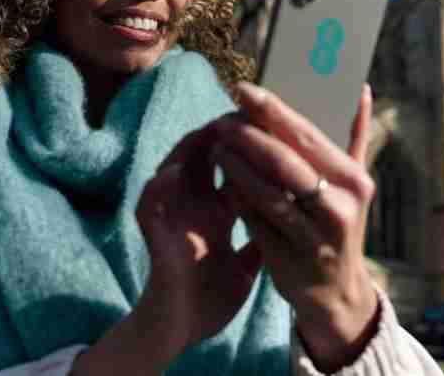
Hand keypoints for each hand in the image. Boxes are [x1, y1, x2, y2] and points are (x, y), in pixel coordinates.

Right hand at [134, 125, 261, 354]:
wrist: (182, 331)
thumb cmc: (212, 296)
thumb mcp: (249, 262)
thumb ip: (265, 235)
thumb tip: (295, 215)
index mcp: (216, 210)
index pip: (233, 166)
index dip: (249, 145)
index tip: (271, 126)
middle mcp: (193, 206)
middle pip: (204, 156)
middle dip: (222, 133)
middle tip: (241, 112)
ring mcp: (173, 217)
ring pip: (173, 168)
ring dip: (189, 149)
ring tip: (210, 130)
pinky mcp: (154, 235)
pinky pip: (148, 204)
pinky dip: (158, 187)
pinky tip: (172, 173)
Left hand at [210, 82, 377, 372]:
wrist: (337, 290)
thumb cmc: (339, 223)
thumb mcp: (354, 184)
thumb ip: (356, 136)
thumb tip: (362, 90)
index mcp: (353, 180)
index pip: (307, 135)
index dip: (271, 109)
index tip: (242, 89)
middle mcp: (338, 206)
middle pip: (284, 160)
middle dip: (247, 135)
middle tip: (222, 118)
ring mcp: (313, 235)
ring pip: (266, 190)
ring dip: (235, 164)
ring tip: (216, 145)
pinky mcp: (288, 256)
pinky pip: (255, 218)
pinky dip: (237, 195)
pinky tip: (222, 179)